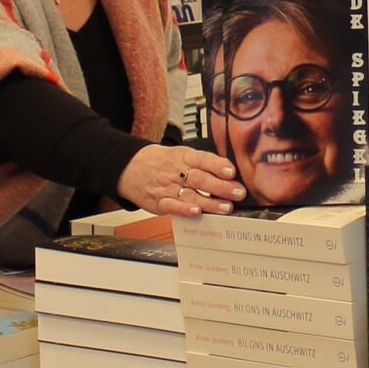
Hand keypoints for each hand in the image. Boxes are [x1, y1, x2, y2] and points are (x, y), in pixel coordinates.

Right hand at [117, 144, 244, 217]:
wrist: (131, 167)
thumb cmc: (163, 162)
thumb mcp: (182, 155)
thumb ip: (204, 163)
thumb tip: (232, 174)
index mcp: (184, 156)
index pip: (203, 159)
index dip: (218, 165)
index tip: (232, 172)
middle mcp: (176, 171)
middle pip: (200, 178)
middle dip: (221, 187)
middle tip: (238, 193)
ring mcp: (166, 187)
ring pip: (190, 194)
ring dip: (210, 202)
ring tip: (226, 207)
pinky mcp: (158, 201)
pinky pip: (172, 206)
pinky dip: (184, 210)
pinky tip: (197, 212)